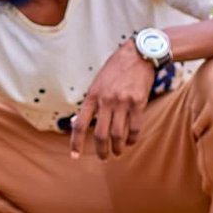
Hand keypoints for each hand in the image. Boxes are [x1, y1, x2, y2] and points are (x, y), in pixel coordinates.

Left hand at [70, 41, 154, 159]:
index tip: (74, 156)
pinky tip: (130, 142)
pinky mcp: (138, 102)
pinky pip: (135, 127)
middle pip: (100, 134)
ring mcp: (122, 102)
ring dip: (117, 147)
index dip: (76, 142)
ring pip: (117, 134)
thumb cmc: (115, 69)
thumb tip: (76, 123)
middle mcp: (106, 100)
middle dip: (101, 150)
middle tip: (103, 158)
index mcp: (92, 96)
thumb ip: (90, 102)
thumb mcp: (97, 83)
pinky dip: (132, 139)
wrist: (138, 54)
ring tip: (117, 152)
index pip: (80, 124)